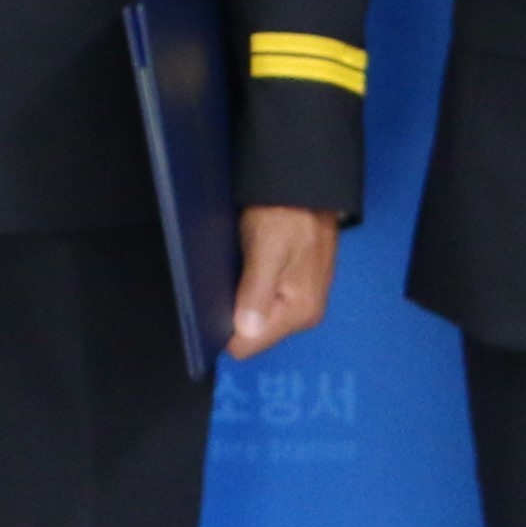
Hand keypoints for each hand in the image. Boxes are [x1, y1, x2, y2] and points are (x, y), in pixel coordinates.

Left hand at [228, 205, 339, 357]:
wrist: (306, 181)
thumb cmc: (285, 211)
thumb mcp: (267, 247)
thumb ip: (256, 293)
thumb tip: (244, 333)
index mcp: (300, 312)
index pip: (248, 345)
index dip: (226, 325)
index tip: (218, 297)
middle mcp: (305, 314)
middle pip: (253, 332)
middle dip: (236, 310)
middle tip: (232, 274)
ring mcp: (303, 300)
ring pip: (257, 316)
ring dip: (244, 297)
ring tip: (240, 266)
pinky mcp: (299, 286)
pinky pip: (266, 300)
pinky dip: (253, 286)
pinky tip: (251, 265)